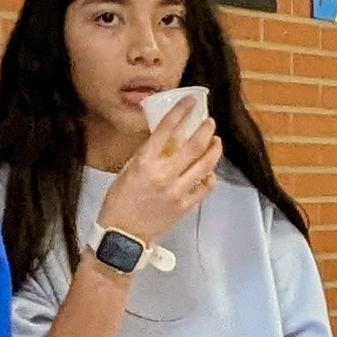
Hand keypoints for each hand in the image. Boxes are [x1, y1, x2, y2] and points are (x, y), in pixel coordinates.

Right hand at [100, 110, 220, 246]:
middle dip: (205, 130)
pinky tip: (210, 171)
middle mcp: (164, 174)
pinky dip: (210, 177)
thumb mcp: (126, 171)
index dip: (180, 112)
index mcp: (145, 162)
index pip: (166, 129)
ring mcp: (178, 191)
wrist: (123, 235)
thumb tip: (164, 140)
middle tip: (210, 123)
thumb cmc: (119, 201)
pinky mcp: (185, 206)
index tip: (190, 101)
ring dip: (214, 151)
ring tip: (216, 143)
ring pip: (205, 165)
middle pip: (194, 145)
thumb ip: (146, 155)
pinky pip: (205, 188)